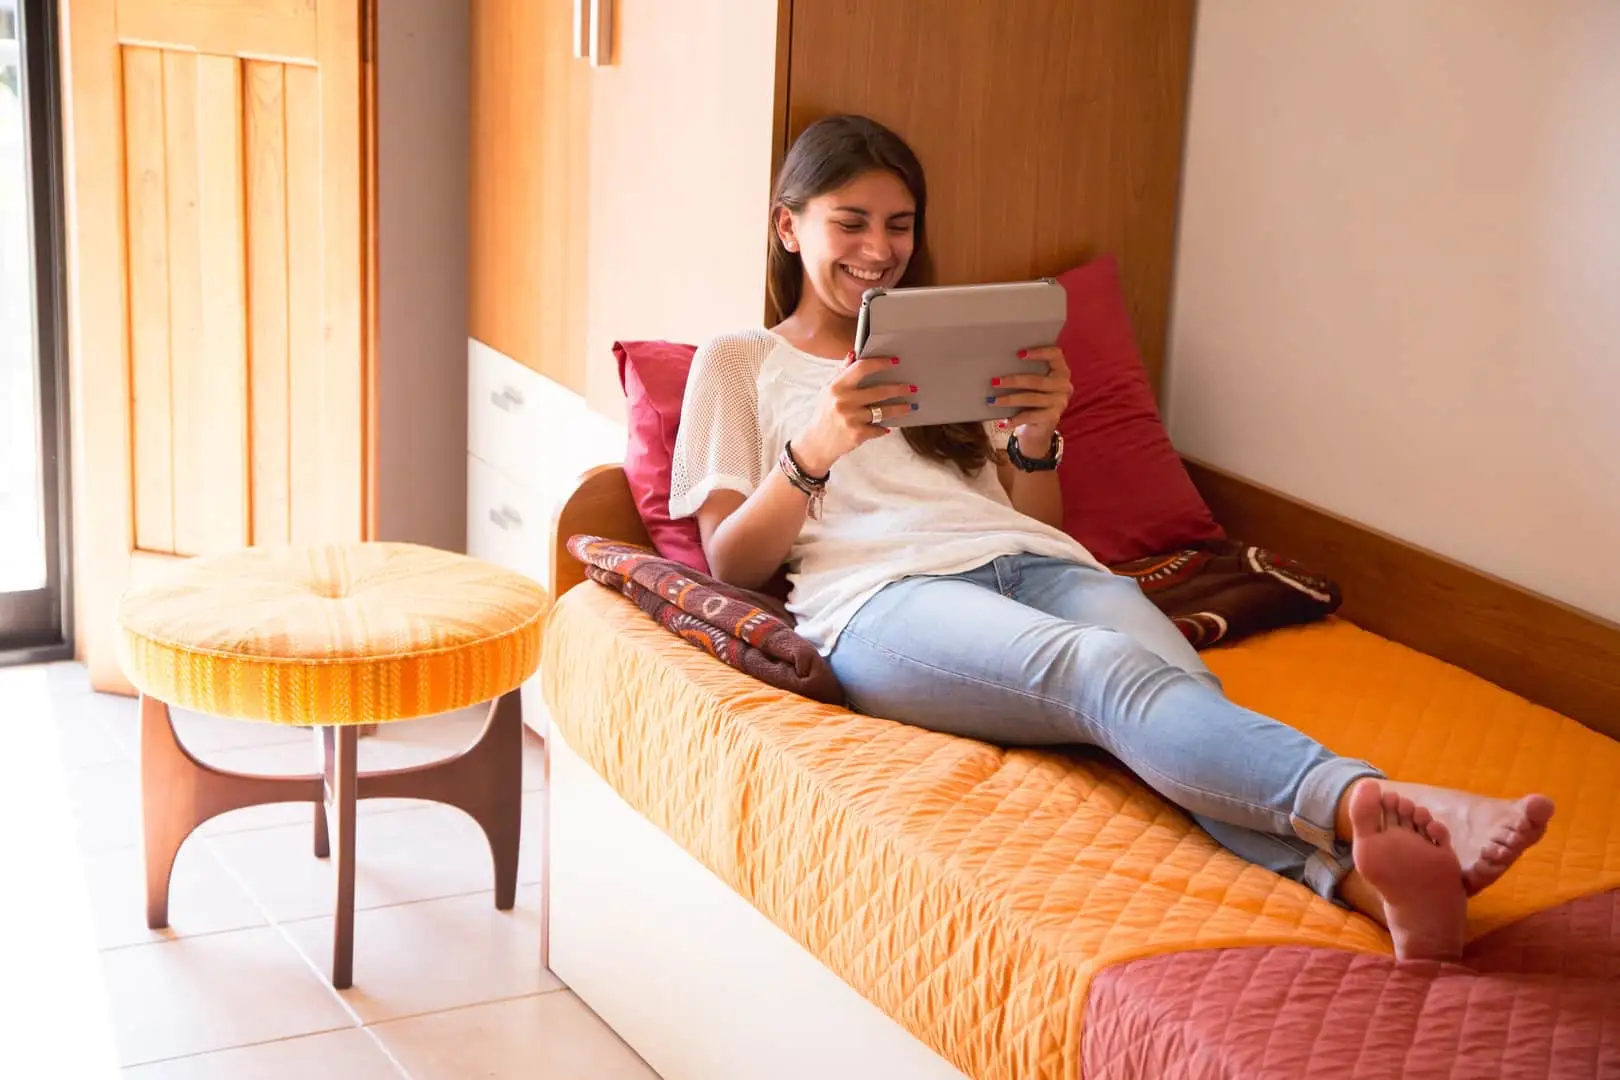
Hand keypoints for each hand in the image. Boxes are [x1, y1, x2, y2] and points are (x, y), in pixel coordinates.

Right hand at [791, 353, 915, 475]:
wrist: (817, 443)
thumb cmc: (825, 414)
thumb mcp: (828, 391)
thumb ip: (842, 373)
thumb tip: (853, 354)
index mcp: (837, 387)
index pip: (861, 368)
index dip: (880, 363)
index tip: (895, 361)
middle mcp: (844, 401)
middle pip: (879, 391)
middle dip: (899, 389)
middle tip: (912, 388)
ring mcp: (851, 419)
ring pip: (883, 411)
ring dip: (900, 409)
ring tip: (910, 406)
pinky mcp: (857, 434)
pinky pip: (878, 428)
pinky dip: (883, 428)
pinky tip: (887, 427)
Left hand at [988, 345, 1071, 446]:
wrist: (1040, 427)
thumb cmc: (1033, 398)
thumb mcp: (1033, 384)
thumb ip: (1026, 371)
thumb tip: (999, 365)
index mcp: (1061, 371)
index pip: (1055, 355)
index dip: (1039, 352)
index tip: (1019, 354)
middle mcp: (1063, 386)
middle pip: (1037, 380)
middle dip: (1014, 381)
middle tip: (994, 382)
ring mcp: (1059, 402)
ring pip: (1031, 398)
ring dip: (1009, 399)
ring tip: (992, 400)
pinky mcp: (1053, 417)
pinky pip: (1030, 416)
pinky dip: (1015, 419)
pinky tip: (1003, 422)